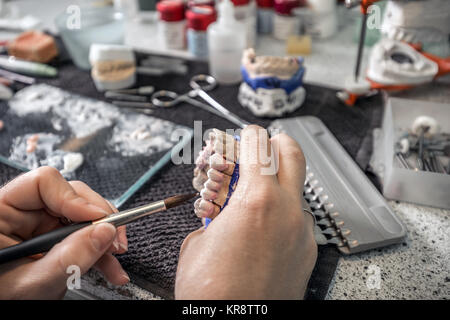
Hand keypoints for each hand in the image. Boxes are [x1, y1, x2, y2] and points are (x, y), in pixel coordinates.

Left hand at [0, 166, 128, 298]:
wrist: (4, 306)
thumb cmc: (0, 296)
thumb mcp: (31, 282)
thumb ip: (67, 258)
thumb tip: (104, 232)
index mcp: (3, 211)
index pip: (44, 183)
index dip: (75, 198)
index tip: (97, 219)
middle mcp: (24, 213)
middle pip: (72, 197)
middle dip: (99, 220)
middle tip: (113, 240)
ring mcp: (42, 226)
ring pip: (85, 217)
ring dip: (105, 238)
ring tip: (115, 259)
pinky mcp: (56, 240)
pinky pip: (86, 235)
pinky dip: (100, 250)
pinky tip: (110, 266)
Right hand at [175, 125, 316, 298]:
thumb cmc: (212, 292)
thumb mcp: (198, 241)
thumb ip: (215, 212)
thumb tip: (221, 206)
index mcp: (256, 201)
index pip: (259, 144)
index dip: (248, 134)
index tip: (244, 135)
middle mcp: (287, 212)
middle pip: (293, 153)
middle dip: (276, 144)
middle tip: (260, 149)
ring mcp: (301, 232)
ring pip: (296, 189)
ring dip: (277, 184)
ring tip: (254, 200)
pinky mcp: (306, 251)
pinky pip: (297, 219)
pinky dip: (281, 215)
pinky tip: (261, 231)